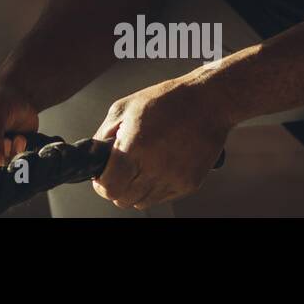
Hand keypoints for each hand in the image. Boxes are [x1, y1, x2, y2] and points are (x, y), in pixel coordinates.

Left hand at [90, 74, 231, 210]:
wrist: (208, 102)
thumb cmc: (167, 100)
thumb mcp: (124, 107)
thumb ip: (104, 134)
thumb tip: (95, 154)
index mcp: (135, 146)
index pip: (109, 187)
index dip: (100, 183)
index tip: (101, 176)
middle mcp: (154, 167)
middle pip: (123, 199)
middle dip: (115, 187)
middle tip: (118, 172)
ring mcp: (173, 178)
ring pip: (142, 202)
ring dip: (135, 190)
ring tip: (139, 168)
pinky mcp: (189, 184)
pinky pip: (162, 198)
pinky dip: (154, 188)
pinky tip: (157, 168)